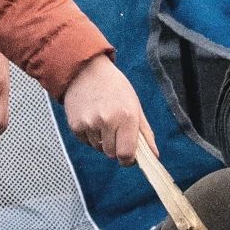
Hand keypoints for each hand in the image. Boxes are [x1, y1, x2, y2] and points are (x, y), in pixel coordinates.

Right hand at [56, 54, 156, 176]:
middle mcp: (107, 121)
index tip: (128, 156)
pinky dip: (89, 135)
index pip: (126, 155)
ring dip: (101, 140)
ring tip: (102, 119)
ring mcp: (89, 124)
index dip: (128, 159)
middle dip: (115, 147)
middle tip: (114, 129)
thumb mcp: (135, 105)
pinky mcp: (75, 125)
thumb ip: (145, 133)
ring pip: (98, 148)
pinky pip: (85, 142)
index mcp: (126, 117)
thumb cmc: (114, 87)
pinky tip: (91, 118)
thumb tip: (154, 155)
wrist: (86, 70)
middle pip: (111, 154)